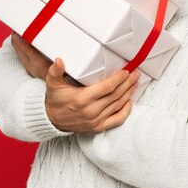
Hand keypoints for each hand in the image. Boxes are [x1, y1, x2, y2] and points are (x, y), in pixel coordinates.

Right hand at [10, 32, 139, 132]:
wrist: (51, 120)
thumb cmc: (55, 99)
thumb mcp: (52, 84)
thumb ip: (55, 72)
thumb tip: (58, 60)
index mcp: (82, 99)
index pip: (107, 87)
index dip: (118, 79)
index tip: (126, 71)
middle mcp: (91, 111)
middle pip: (116, 95)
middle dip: (128, 83)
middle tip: (136, 74)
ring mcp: (96, 120)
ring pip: (118, 105)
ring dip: (129, 93)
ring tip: (135, 83)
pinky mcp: (98, 127)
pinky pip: (117, 120)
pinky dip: (126, 111)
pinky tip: (130, 102)